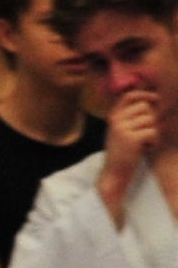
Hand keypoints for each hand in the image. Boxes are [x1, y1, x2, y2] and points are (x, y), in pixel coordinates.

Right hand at [102, 90, 157, 220]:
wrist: (114, 173)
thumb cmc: (123, 151)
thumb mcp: (121, 130)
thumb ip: (131, 116)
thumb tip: (152, 99)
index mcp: (113, 116)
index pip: (130, 96)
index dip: (145, 94)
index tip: (155, 99)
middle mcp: (116, 120)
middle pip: (145, 107)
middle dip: (151, 119)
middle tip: (145, 134)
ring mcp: (122, 129)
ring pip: (151, 120)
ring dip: (154, 132)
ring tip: (145, 143)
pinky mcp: (131, 139)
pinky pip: (153, 132)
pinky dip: (154, 141)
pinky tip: (146, 149)